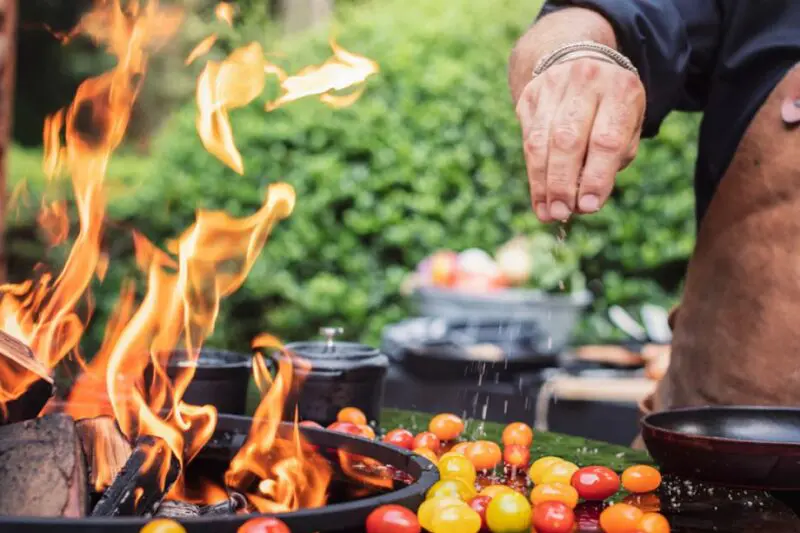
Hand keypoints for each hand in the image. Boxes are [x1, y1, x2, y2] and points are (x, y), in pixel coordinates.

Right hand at [515, 58, 645, 220]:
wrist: (578, 59)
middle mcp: (586, 82)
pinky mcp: (529, 96)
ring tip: (548, 213)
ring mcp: (552, 86)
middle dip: (563, 183)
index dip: (596, 177)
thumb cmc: (610, 107)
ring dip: (543, 183)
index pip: (606, 140)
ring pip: (541, 142)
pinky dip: (533, 174)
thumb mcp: (627, 125)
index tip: (589, 207)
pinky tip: (539, 198)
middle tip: (562, 213)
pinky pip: (528, 140)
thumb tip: (586, 202)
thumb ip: (614, 160)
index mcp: (620, 89)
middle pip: (568, 140)